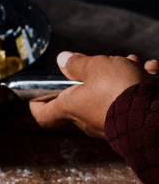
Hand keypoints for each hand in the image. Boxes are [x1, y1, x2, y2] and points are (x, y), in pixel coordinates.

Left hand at [29, 52, 155, 138]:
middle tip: (107, 62)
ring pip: (109, 94)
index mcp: (70, 107)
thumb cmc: (120, 92)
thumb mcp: (95, 66)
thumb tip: (62, 60)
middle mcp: (87, 120)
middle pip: (82, 95)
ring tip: (133, 62)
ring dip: (120, 76)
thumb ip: (77, 63)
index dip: (36, 102)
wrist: (155, 118)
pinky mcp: (130, 123)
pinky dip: (138, 85)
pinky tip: (150, 71)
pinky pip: (128, 101)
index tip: (36, 93)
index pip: (43, 114)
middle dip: (95, 75)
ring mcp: (108, 123)